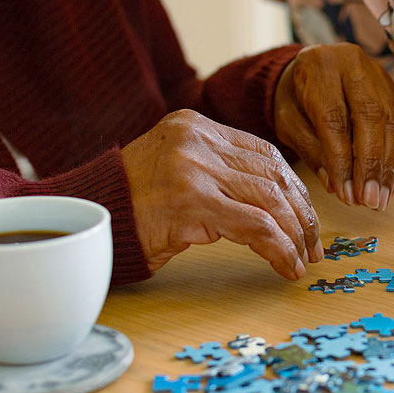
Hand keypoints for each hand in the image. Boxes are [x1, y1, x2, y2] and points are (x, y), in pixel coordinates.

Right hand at [121, 109, 322, 277]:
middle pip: (273, 174)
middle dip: (302, 214)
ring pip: (270, 200)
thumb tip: (275, 203)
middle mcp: (197, 139)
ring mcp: (194, 167)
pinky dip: (278, 248)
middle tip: (313, 246)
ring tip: (302, 260)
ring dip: (294, 235)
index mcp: (196, 126)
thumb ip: (218, 173)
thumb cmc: (130, 207)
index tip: (307, 219)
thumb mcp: (178, 173)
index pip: (265, 153)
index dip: (295, 189)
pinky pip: (254, 225)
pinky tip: (285, 266)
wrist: (80, 221)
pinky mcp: (191, 200)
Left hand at [274, 43, 393, 209]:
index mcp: (319, 66)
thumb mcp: (289, 122)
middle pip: (370, 117)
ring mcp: (378, 75)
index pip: (334, 118)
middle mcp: (354, 64)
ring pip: (391, 122)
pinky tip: (389, 184)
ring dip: (387, 166)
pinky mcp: (393, 89)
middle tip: (369, 201)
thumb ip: (310, 149)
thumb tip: (334, 185)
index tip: (344, 194)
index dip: (342, 160)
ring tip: (380, 200)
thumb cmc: (295, 99)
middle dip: (371, 165)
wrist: (312, 68)